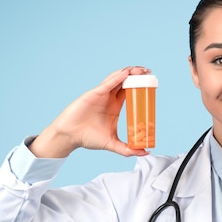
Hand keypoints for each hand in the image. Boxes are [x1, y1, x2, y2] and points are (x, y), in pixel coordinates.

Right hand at [29, 66, 150, 157]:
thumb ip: (127, 149)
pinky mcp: (93, 94)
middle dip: (137, 75)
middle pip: (125, 82)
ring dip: (129, 73)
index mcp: (115, 106)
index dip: (140, 85)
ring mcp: (101, 94)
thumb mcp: (112, 143)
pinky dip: (116, 78)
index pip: (131, 91)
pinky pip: (107, 84)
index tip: (152, 82)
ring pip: (117, 79)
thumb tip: (144, 152)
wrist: (70, 137)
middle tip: (149, 72)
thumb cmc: (88, 138)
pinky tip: (126, 73)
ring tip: (141, 69)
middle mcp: (109, 98)